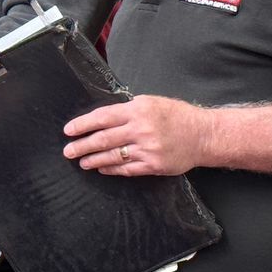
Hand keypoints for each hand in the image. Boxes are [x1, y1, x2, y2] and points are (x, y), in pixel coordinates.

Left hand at [63, 95, 207, 175]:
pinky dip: (111, 169)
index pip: (102, 117)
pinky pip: (127, 169)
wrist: (202, 135)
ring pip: (113, 156)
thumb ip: (128, 110)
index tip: (69, 130)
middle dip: (82, 146)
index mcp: (138, 110)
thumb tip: (102, 118)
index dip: (83, 125)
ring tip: (81, 162)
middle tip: (68, 151)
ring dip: (93, 160)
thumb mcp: (151, 102)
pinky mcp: (153, 165)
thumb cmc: (176, 116)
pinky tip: (101, 168)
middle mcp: (141, 129)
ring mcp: (147, 149)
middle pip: (104, 139)